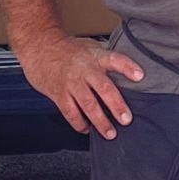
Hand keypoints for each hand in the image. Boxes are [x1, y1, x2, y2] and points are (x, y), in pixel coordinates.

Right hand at [14, 29, 142, 138]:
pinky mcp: (59, 93)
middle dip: (116, 105)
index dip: (128, 67)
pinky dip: (79, 123)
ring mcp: (71, 82)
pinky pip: (70, 112)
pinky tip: (86, 129)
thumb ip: (105, 60)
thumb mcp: (90, 47)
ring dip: (100, 121)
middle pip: (104, 88)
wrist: (39, 46)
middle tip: (126, 119)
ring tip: (110, 133)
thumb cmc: (67, 49)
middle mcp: (85, 70)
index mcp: (95, 56)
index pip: (115, 59)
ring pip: (88, 104)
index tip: (140, 76)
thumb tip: (127, 73)